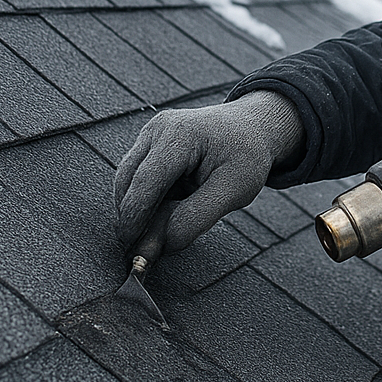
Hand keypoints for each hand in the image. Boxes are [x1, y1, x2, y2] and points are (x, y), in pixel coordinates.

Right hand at [113, 90, 302, 257]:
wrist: (253, 129)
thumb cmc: (248, 155)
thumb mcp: (235, 191)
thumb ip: (196, 219)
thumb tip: (159, 245)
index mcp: (181, 134)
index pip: (146, 181)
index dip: (134, 217)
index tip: (131, 248)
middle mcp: (159, 129)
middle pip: (129, 181)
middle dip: (132, 218)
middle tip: (142, 251)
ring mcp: (151, 134)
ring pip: (128, 182)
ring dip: (138, 210)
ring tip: (159, 232)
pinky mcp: (149, 145)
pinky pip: (136, 178)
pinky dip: (146, 200)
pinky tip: (163, 214)